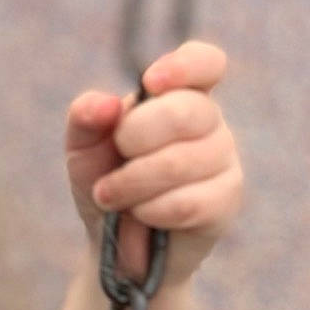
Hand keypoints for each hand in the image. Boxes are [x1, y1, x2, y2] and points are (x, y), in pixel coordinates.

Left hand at [63, 39, 242, 285]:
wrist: (115, 246)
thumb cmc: (105, 183)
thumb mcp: (83, 149)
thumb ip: (85, 118)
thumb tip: (107, 104)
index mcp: (178, 95)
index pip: (205, 63)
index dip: (184, 66)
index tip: (151, 83)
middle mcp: (209, 122)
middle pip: (185, 112)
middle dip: (134, 139)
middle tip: (114, 162)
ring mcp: (223, 160)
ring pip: (182, 161)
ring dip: (133, 183)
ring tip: (112, 197)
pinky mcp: (226, 201)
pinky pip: (189, 201)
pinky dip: (151, 210)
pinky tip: (141, 215)